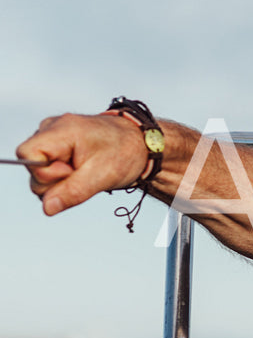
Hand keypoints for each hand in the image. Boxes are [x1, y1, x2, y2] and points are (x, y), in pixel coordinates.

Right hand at [18, 113, 150, 215]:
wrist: (141, 144)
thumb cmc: (125, 153)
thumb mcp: (102, 176)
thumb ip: (72, 192)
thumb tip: (47, 208)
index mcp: (60, 130)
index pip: (27, 154)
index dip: (46, 171)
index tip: (72, 171)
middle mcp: (51, 129)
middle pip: (32, 167)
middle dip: (57, 180)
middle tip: (85, 172)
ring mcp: (53, 136)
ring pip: (40, 172)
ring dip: (62, 180)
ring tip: (86, 169)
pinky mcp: (57, 146)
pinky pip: (49, 169)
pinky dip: (65, 176)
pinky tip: (82, 169)